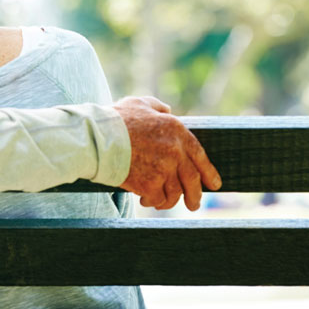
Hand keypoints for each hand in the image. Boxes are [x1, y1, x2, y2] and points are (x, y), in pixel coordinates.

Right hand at [114, 96, 220, 210]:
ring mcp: (163, 169)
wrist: (95, 137)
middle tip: (194, 205)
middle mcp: (175, 150)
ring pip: (175, 193)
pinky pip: (157, 198)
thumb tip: (167, 110)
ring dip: (170, 200)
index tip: (213, 184)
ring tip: (161, 202)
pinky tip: (145, 200)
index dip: (209, 172)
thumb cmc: (114, 120)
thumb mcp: (139, 103)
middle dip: (195, 195)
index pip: (200, 155)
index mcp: (176, 130)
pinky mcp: (150, 184)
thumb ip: (157, 107)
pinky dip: (153, 201)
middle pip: (192, 180)